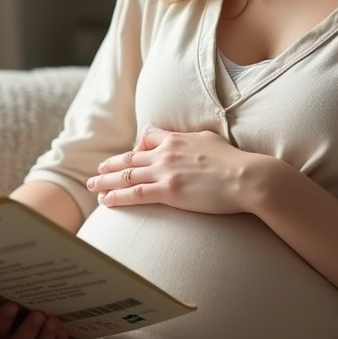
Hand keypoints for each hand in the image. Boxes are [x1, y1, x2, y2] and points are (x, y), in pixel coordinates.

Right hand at [0, 302, 68, 338]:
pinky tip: (62, 330)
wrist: (36, 331)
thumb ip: (21, 297)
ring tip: (54, 321)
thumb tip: (27, 270)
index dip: (3, 317)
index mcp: (3, 330)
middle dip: (28, 330)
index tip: (12, 305)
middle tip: (38, 315)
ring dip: (45, 336)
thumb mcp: (20, 305)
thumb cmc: (26, 311)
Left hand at [86, 126, 265, 213]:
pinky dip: (116, 197)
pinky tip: (105, 201)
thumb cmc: (235, 162)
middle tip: (97, 170)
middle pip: (129, 158)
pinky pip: (134, 194)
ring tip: (91, 186)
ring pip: (125, 175)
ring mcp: (165, 172)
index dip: (136, 148)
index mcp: (177, 139)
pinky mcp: (167, 192)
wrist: (246, 177)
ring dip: (105, 181)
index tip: (130, 156)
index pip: (148, 137)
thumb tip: (192, 144)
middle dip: (110, 165)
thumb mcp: (210, 140)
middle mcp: (166, 153)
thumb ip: (194, 141)